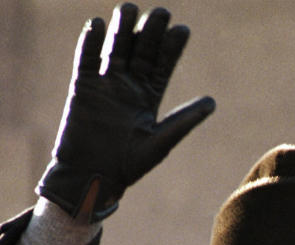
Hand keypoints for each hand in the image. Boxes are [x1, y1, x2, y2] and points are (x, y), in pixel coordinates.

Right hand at [37, 4, 214, 220]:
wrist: (92, 177)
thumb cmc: (129, 165)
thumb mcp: (160, 141)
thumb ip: (183, 120)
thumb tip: (212, 103)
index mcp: (149, 98)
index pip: (162, 66)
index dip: (171, 48)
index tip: (182, 30)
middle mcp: (128, 87)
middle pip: (140, 52)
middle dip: (150, 32)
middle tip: (161, 12)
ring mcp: (105, 85)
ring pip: (115, 50)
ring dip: (122, 30)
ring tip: (129, 8)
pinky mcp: (82, 88)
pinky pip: (86, 61)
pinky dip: (90, 43)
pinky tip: (97, 25)